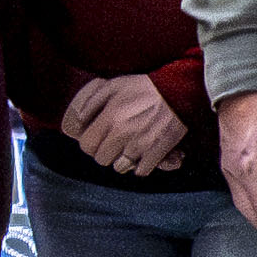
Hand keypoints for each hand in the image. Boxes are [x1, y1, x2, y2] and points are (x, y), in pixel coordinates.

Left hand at [59, 71, 187, 175]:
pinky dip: (141, 166)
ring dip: (123, 161)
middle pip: (101, 159)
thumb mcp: (113, 86)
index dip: (90, 145)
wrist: (179, 90)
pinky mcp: (158, 151)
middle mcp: (122, 132)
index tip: (97, 141)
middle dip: (105, 153)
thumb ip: (92, 102)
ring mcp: (140, 144)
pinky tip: (143, 156)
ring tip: (128, 150)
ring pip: (120, 167)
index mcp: (110, 116)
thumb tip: (78, 120)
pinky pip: (141, 171)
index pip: (87, 145)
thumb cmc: (145, 87)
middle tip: (113, 145)